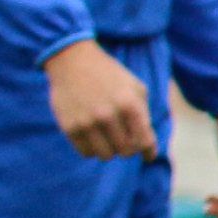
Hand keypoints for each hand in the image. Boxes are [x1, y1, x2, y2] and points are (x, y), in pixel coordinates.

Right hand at [40, 38, 153, 159]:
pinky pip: (86, 152)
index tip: (148, 156)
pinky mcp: (70, 127)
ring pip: (106, 155)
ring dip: (110, 150)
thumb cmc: (110, 76)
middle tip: (125, 140)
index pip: (144, 141)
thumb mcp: (136, 88)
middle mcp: (109, 115)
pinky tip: (94, 137)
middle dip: (128, 148)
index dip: (148, 152)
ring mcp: (87, 122)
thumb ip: (144, 114)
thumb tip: (148, 145)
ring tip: (108, 137)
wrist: (73, 61)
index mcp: (130, 105)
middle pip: (126, 151)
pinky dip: (92, 149)